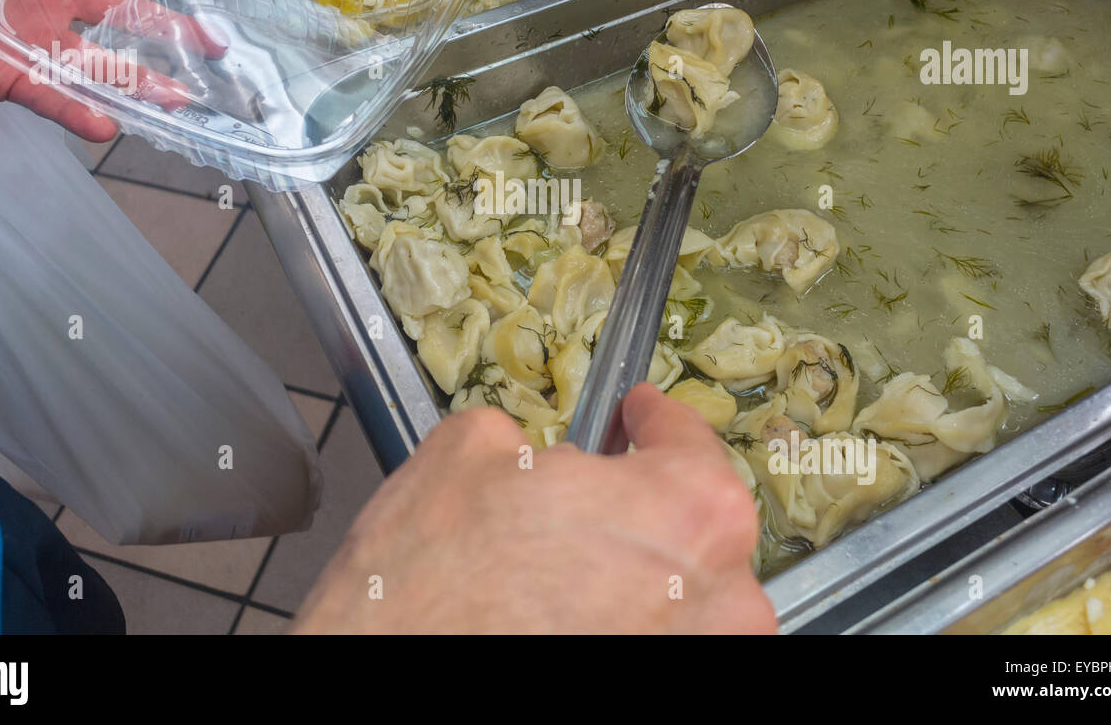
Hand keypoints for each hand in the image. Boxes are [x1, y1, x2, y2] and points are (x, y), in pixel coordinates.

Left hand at [0, 0, 221, 140]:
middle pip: (124, 10)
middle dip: (171, 26)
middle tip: (214, 41)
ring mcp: (32, 40)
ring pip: (103, 63)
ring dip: (143, 81)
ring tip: (180, 97)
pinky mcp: (10, 78)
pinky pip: (58, 99)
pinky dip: (83, 115)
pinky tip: (108, 125)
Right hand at [294, 383, 775, 632]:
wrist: (392, 680)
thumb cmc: (430, 597)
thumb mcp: (466, 451)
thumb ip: (529, 437)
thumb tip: (532, 455)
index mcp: (690, 508)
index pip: (691, 442)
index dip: (656, 420)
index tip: (642, 415)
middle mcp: (719, 597)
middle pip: (695, 526)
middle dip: (640, 505)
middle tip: (581, 499)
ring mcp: (695, 659)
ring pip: (678, 597)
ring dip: (630, 575)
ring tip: (557, 571)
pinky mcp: (665, 699)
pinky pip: (650, 639)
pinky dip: (615, 625)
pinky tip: (557, 618)